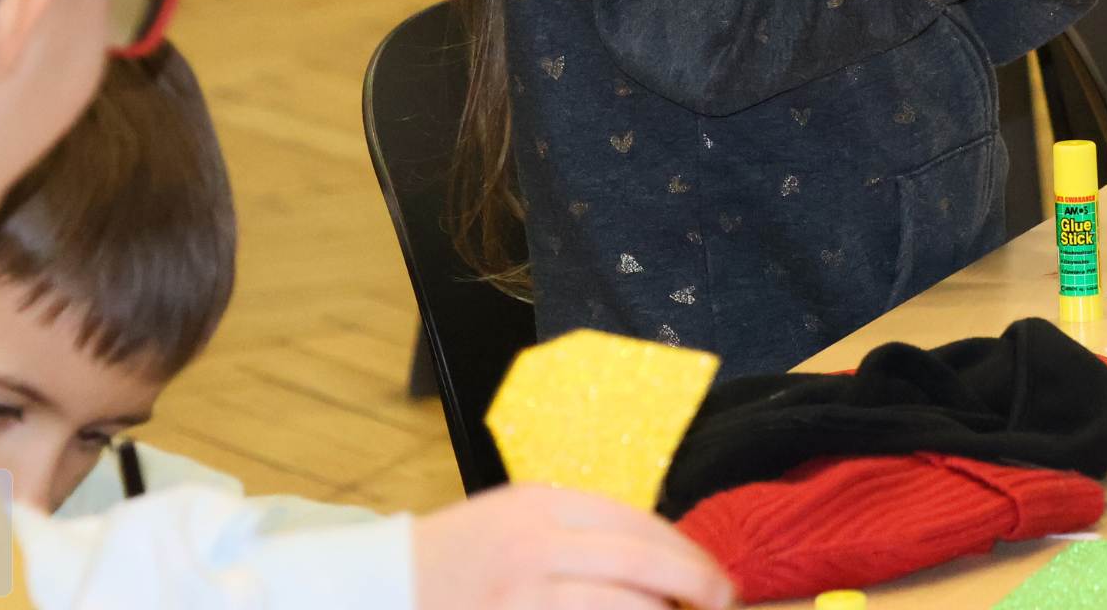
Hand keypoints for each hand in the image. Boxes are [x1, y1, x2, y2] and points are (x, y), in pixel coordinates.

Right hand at [411, 485, 734, 609]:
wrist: (384, 585)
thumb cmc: (461, 557)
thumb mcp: (517, 520)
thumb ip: (579, 530)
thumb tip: (660, 558)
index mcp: (540, 505)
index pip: (636, 521)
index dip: (686, 550)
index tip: (716, 574)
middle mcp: (534, 546)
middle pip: (638, 560)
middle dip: (693, 583)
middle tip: (723, 601)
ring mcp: (521, 596)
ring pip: (619, 605)